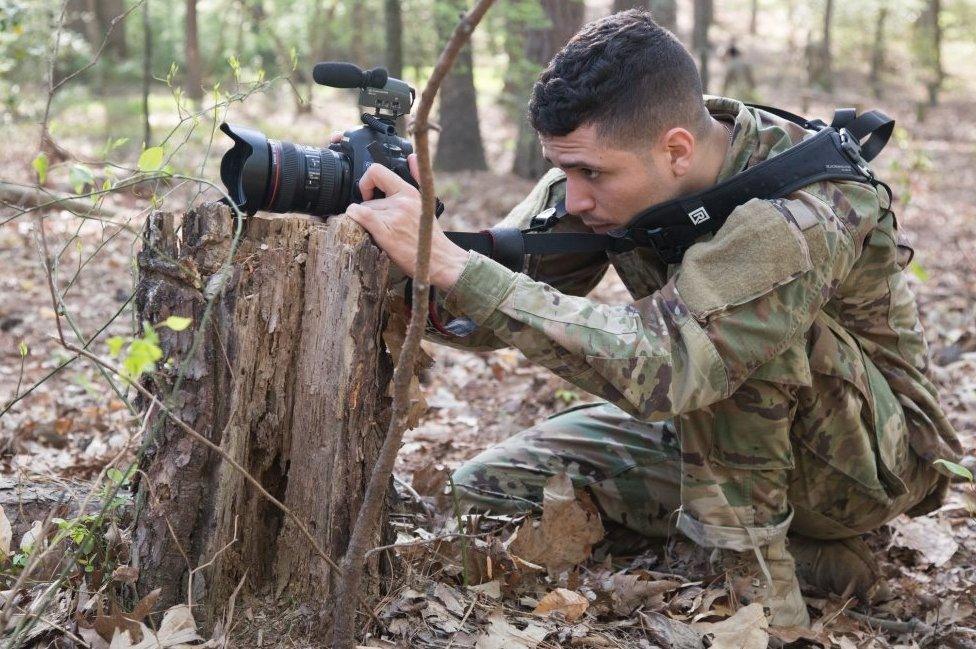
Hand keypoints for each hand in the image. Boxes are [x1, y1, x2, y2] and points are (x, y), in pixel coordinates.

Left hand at [343, 153, 468, 290]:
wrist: (439, 259)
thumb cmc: (429, 235)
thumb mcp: (425, 201)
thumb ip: (416, 176)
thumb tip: (411, 156)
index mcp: (409, 191)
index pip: (377, 170)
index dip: (367, 180)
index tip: (369, 193)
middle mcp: (401, 200)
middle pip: (367, 198)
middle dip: (369, 209)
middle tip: (380, 222)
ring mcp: (393, 215)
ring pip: (363, 209)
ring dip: (365, 221)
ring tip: (380, 232)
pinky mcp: (386, 231)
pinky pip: (360, 215)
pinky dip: (353, 217)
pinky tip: (356, 223)